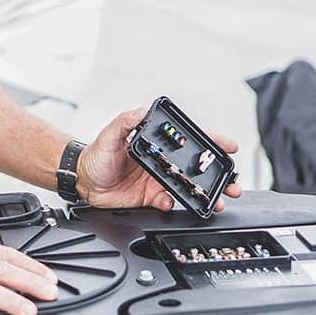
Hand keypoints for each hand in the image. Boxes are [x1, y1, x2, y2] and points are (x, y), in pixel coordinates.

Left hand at [80, 108, 242, 211]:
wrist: (82, 181)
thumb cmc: (95, 154)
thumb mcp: (109, 134)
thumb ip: (126, 122)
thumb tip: (141, 111)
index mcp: (156, 144)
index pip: (188, 142)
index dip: (211, 143)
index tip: (229, 146)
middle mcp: (161, 162)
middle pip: (195, 168)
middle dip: (218, 175)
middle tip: (233, 183)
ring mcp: (158, 180)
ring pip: (188, 188)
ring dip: (205, 194)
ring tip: (218, 200)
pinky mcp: (150, 197)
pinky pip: (168, 203)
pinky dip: (173, 204)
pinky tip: (170, 202)